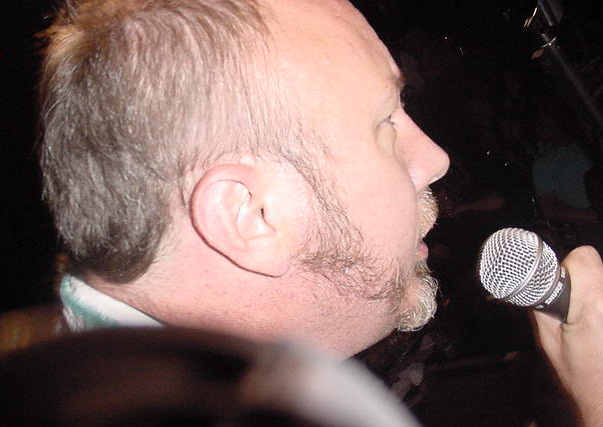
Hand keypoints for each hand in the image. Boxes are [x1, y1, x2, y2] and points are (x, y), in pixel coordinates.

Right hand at [534, 246, 602, 425]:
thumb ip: (540, 305)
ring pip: (602, 280)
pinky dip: (598, 304)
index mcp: (591, 306)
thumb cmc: (579, 376)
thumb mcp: (546, 339)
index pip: (583, 257)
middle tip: (572, 306)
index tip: (561, 280)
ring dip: (592, 293)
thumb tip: (534, 284)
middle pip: (595, 266)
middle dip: (580, 280)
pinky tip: (596, 325)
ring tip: (586, 319)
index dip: (568, 266)